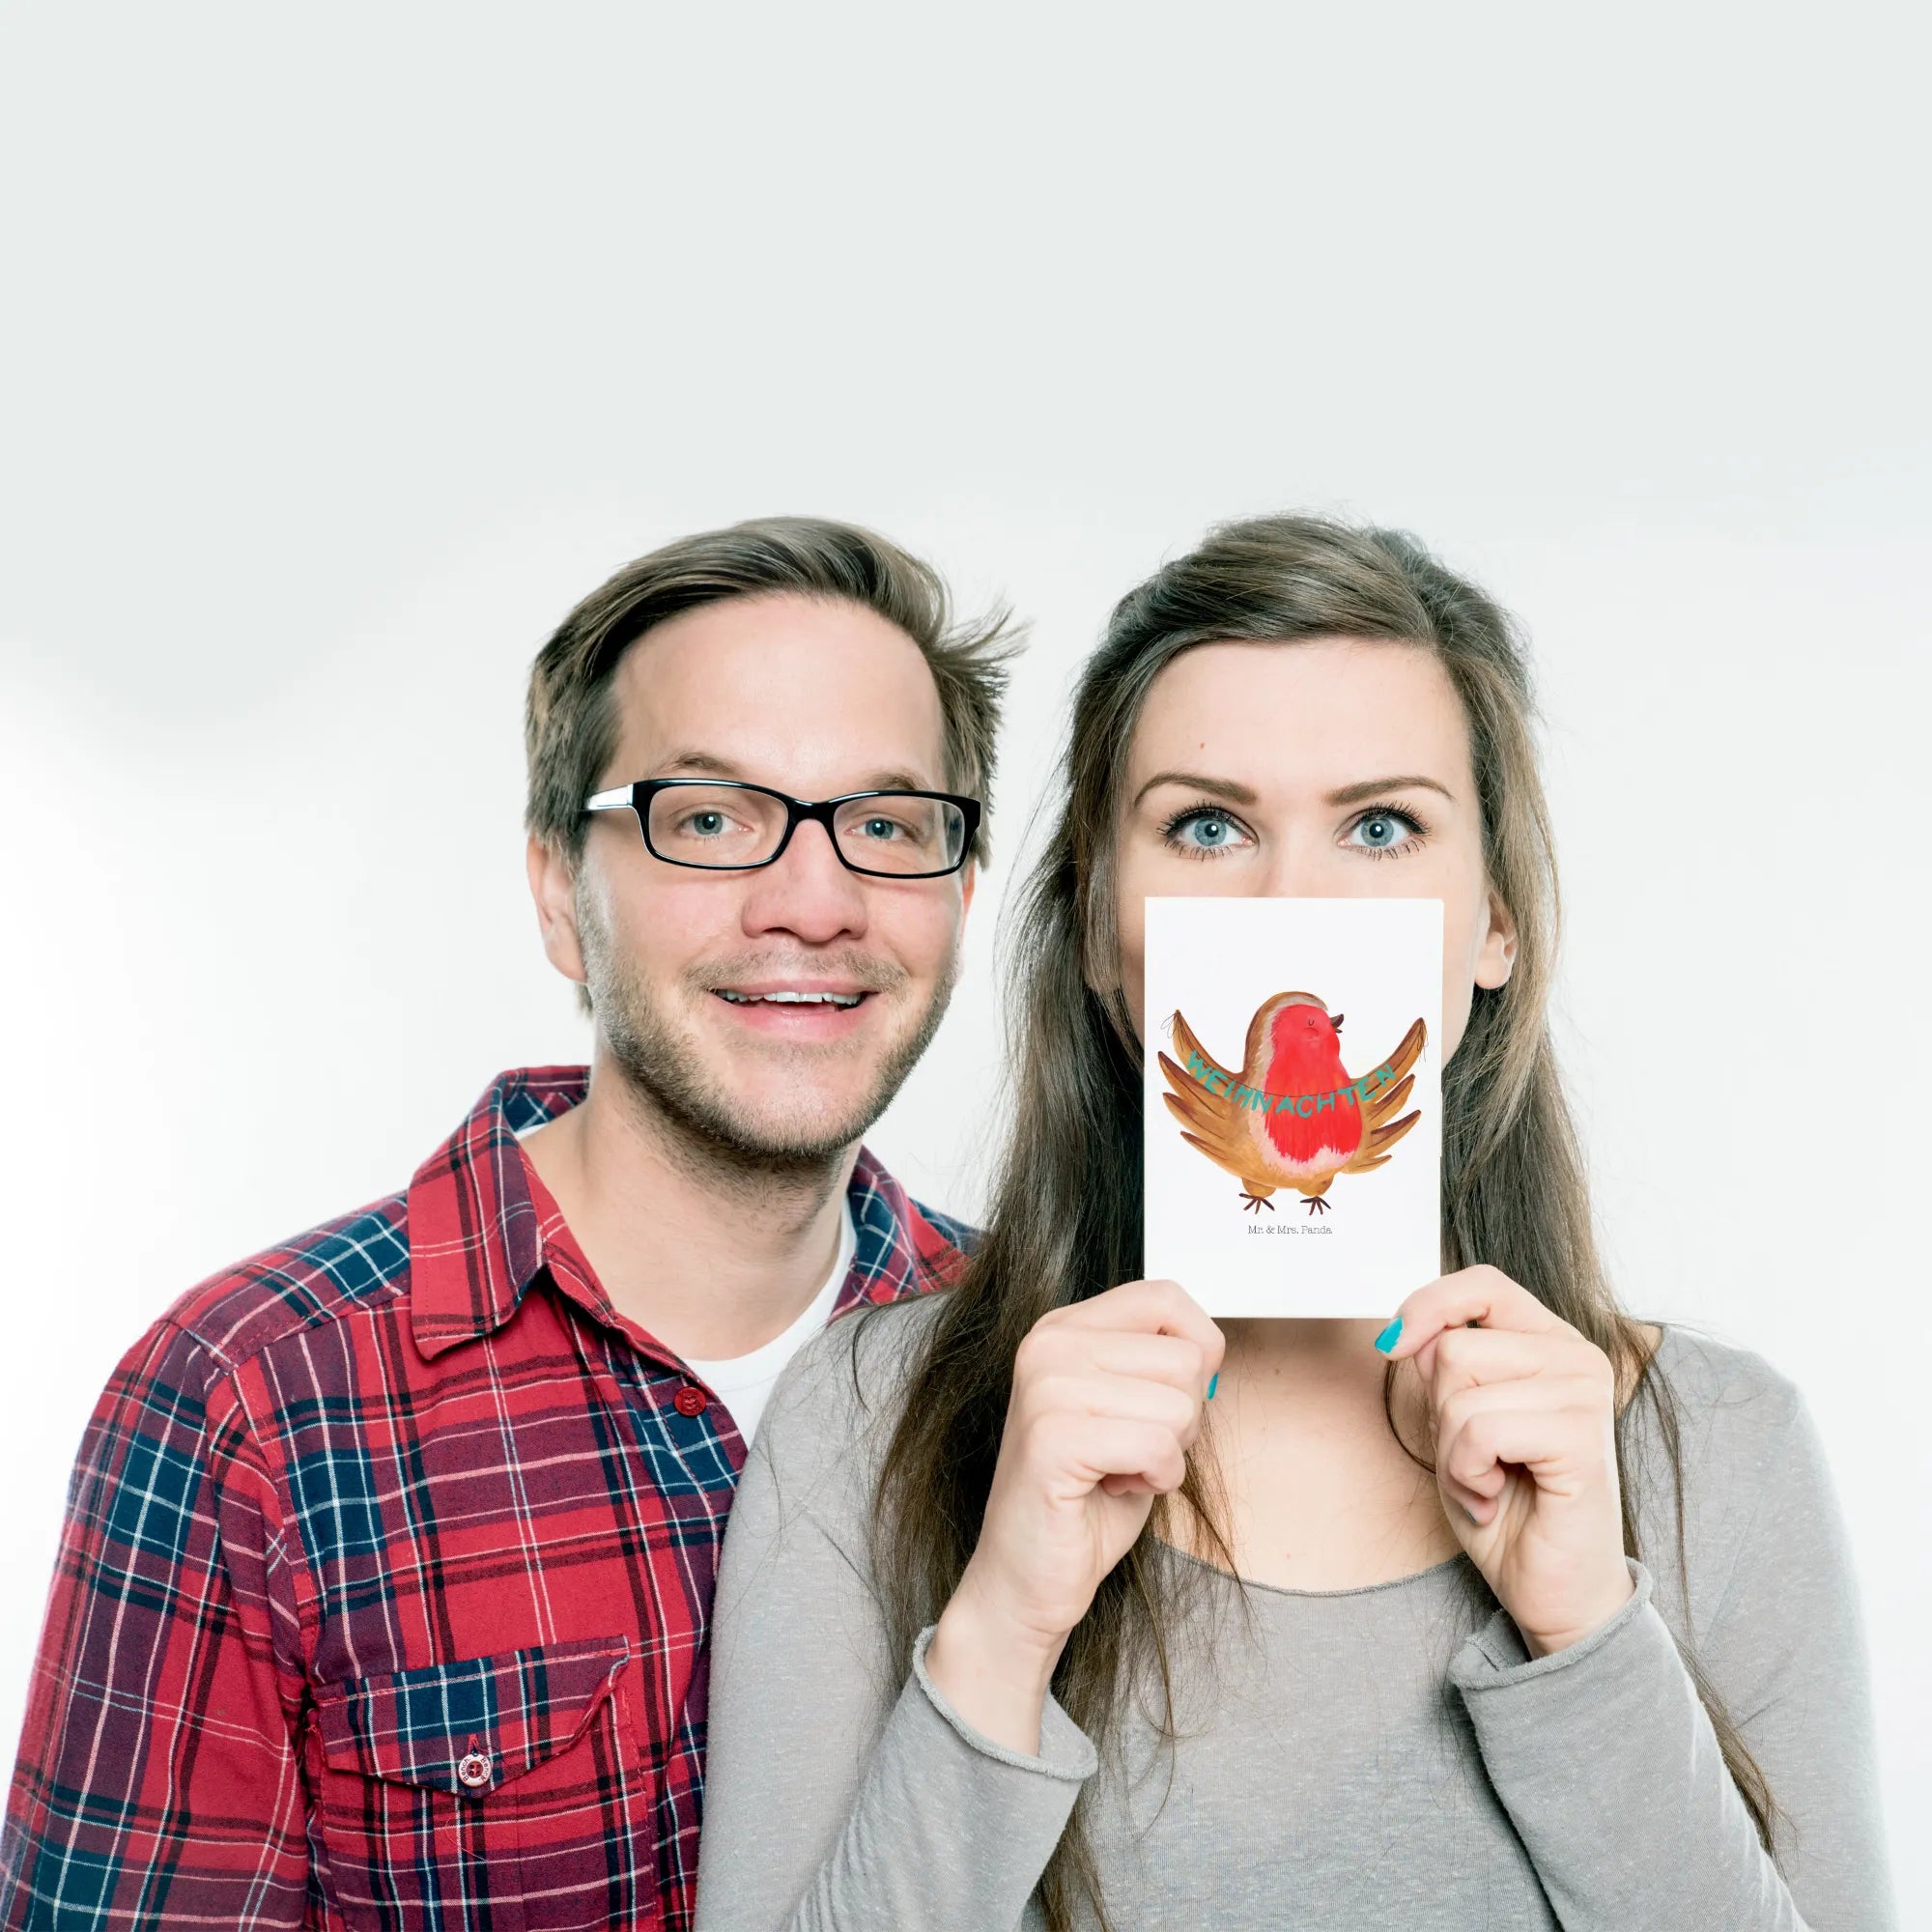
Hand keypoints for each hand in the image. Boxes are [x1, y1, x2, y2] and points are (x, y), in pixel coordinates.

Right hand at [926, 1279, 1222, 1750]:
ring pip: (1178, 1404)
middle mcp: (1048, 1344)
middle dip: (1181, 1418)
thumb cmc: (1086, 1497)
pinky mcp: (1052, 1438)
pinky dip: (1156, 1479)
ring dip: (1167, 1454)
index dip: (1197, 1351)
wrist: (1028, 1576)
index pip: (1166, 1297)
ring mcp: (1045, 1387)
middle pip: (1185, 1358)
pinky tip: (1113, 1489)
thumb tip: (1212, 1347)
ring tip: (1118, 1470)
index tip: (1166, 1399)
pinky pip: (1158, 1445)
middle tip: (1130, 1450)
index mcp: (1063, 1328)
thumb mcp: (1132, 1410)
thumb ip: (1160, 1366)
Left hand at [1381, 1265, 1634, 1656]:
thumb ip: (1443, 1369)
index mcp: (1549, 1342)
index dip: (1428, 1305)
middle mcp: (1576, 1357)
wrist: (1550, 1589)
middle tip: (1473, 1462)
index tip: (1393, 1345)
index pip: (1483, 1285)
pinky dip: (1467, 1473)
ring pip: (1459, 1392)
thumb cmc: (1506, 1506)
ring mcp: (1585, 1394)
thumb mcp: (1456, 1422)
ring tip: (1488, 1483)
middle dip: (1439, 1414)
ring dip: (1452, 1452)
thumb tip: (1408, 1334)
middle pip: (1453, 1348)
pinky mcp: (1583, 1438)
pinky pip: (1480, 1431)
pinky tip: (1496, 1498)